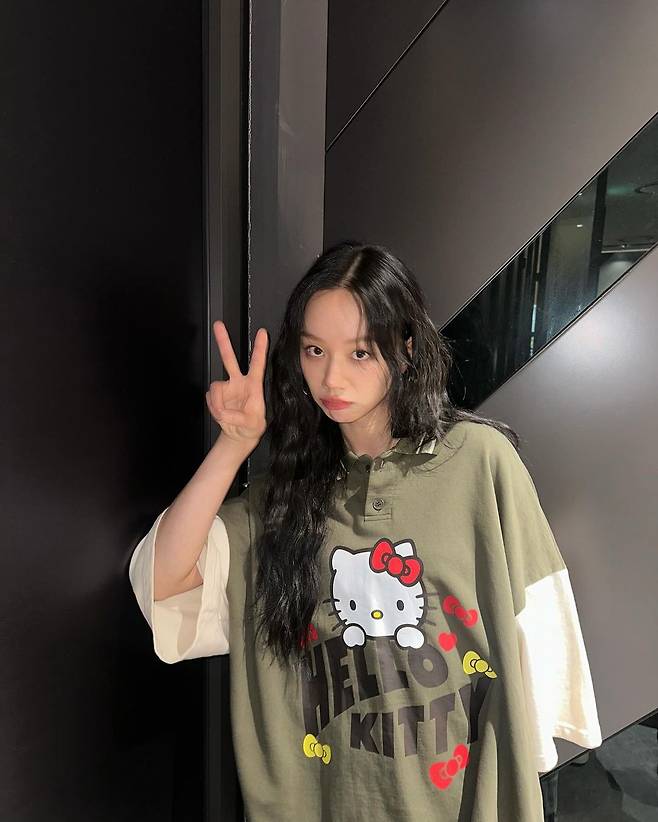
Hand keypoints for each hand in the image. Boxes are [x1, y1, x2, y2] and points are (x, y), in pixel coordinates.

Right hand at [206, 321, 268, 446]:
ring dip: (217, 403)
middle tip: (218, 324)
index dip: (259, 348)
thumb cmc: (252, 427)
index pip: (257, 364)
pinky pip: (210, 398)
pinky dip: (213, 408)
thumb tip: (223, 411)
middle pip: (230, 359)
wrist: (239, 435)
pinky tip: (220, 414)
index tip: (262, 333)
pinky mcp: (216, 395)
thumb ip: (238, 418)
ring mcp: (226, 388)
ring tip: (223, 415)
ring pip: (215, 387)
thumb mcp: (253, 424)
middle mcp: (239, 382)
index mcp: (254, 386)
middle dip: (224, 342)